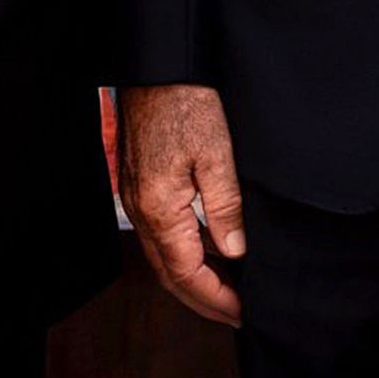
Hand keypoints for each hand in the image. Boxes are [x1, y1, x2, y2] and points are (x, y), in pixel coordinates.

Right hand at [119, 84, 245, 326]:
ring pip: (164, 254)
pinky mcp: (140, 183)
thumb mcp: (216, 152)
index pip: (186, 273)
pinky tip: (209, 247)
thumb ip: (225, 207)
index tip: (241, 312)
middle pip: (170, 273)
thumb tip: (234, 252)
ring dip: (194, 276)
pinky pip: (161, 231)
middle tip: (235, 313)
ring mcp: (137, 197)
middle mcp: (141, 209)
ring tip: (228, 287)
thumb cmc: (185, 100)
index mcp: (159, 208)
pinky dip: (185, 249)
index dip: (215, 298)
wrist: (156, 65)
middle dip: (203, 298)